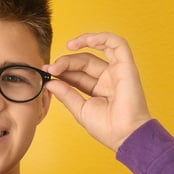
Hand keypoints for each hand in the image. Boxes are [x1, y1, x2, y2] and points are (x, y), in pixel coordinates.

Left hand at [43, 32, 152, 150]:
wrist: (125, 136)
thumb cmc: (108, 128)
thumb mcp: (80, 109)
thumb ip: (66, 94)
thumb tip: (50, 83)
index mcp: (99, 89)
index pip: (77, 74)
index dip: (62, 70)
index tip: (47, 71)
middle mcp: (109, 78)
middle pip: (84, 62)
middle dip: (66, 62)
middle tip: (51, 68)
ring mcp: (118, 71)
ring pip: (97, 50)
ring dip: (81, 45)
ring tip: (66, 48)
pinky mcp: (127, 66)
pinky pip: (117, 44)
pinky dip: (101, 38)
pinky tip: (84, 40)